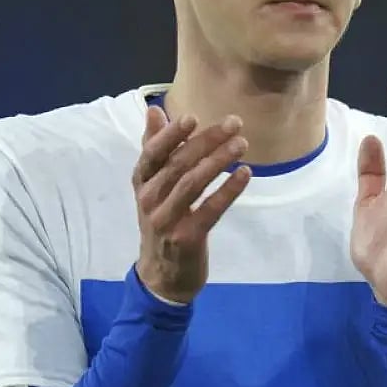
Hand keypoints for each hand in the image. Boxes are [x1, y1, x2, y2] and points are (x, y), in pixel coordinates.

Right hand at [132, 107, 251, 303]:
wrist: (162, 276)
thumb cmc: (161, 221)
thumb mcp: (152, 186)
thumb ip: (155, 148)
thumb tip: (155, 110)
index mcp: (141, 183)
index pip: (152, 153)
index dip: (171, 135)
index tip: (193, 117)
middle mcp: (149, 199)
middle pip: (178, 164)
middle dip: (207, 140)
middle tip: (235, 123)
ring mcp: (166, 220)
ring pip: (193, 183)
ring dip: (219, 160)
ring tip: (242, 144)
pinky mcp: (186, 238)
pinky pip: (210, 209)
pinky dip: (228, 190)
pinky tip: (245, 173)